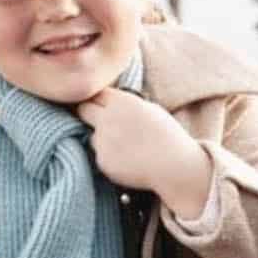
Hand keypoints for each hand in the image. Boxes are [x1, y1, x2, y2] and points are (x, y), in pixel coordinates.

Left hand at [76, 89, 212, 214]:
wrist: (173, 165)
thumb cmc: (167, 136)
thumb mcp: (149, 108)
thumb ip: (126, 104)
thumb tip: (110, 102)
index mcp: (122, 102)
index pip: (97, 93)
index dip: (99, 100)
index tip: (102, 105)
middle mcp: (108, 119)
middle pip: (83, 109)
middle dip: (88, 113)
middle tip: (98, 120)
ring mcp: (102, 141)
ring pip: (92, 135)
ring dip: (101, 138)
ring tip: (125, 146)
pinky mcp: (102, 161)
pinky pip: (99, 154)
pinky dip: (109, 156)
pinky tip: (128, 159)